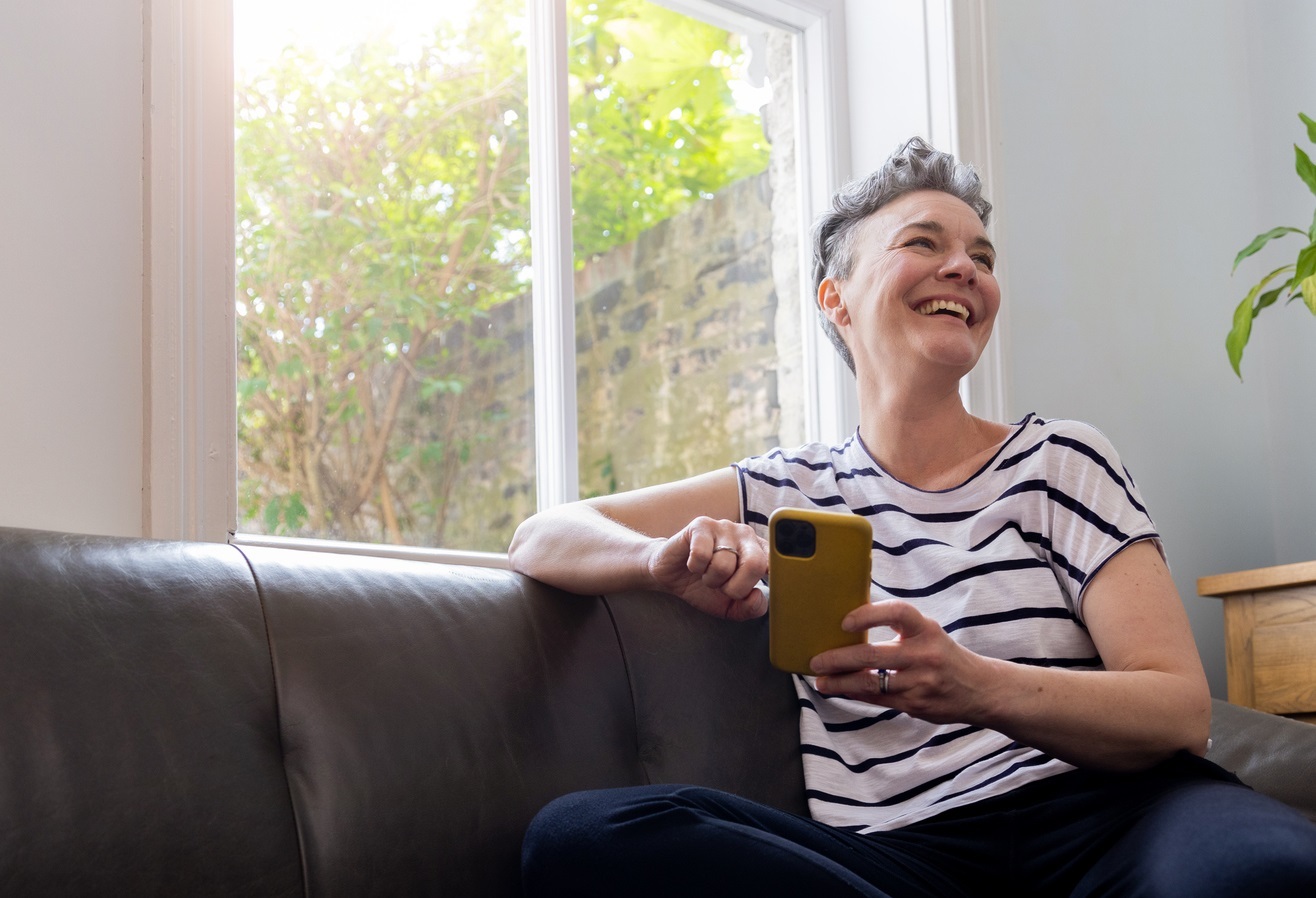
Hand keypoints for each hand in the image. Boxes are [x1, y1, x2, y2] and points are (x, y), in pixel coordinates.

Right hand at [648, 516, 767, 620]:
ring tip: (706, 574)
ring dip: (711, 579)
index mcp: (759, 551)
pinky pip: (702, 554)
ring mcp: (724, 526)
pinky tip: (694, 564)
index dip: (776, 575)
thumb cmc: (704, 587)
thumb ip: (751, 608)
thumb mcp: (731, 606)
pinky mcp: (701, 525)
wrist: (671, 575)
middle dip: (735, 587)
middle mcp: (746, 535)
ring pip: (724, 564)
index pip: (777, 562)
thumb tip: (757, 596)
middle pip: (754, 564)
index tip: (770, 585)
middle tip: (723, 588)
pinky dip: (695, 567)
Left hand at [810, 599, 992, 723]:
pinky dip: (856, 694)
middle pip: (872, 654)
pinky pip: (878, 700)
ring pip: (870, 683)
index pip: (897, 613)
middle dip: (838, 658)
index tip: (844, 622)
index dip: (868, 615)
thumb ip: (899, 630)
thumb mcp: (928, 634)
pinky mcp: (916, 704)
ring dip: (840, 682)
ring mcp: (920, 682)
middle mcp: (924, 654)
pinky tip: (842, 690)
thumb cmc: (944, 655)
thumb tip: (851, 626)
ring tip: (822, 681)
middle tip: (816, 660)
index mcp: (926, 629)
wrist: (980, 689)